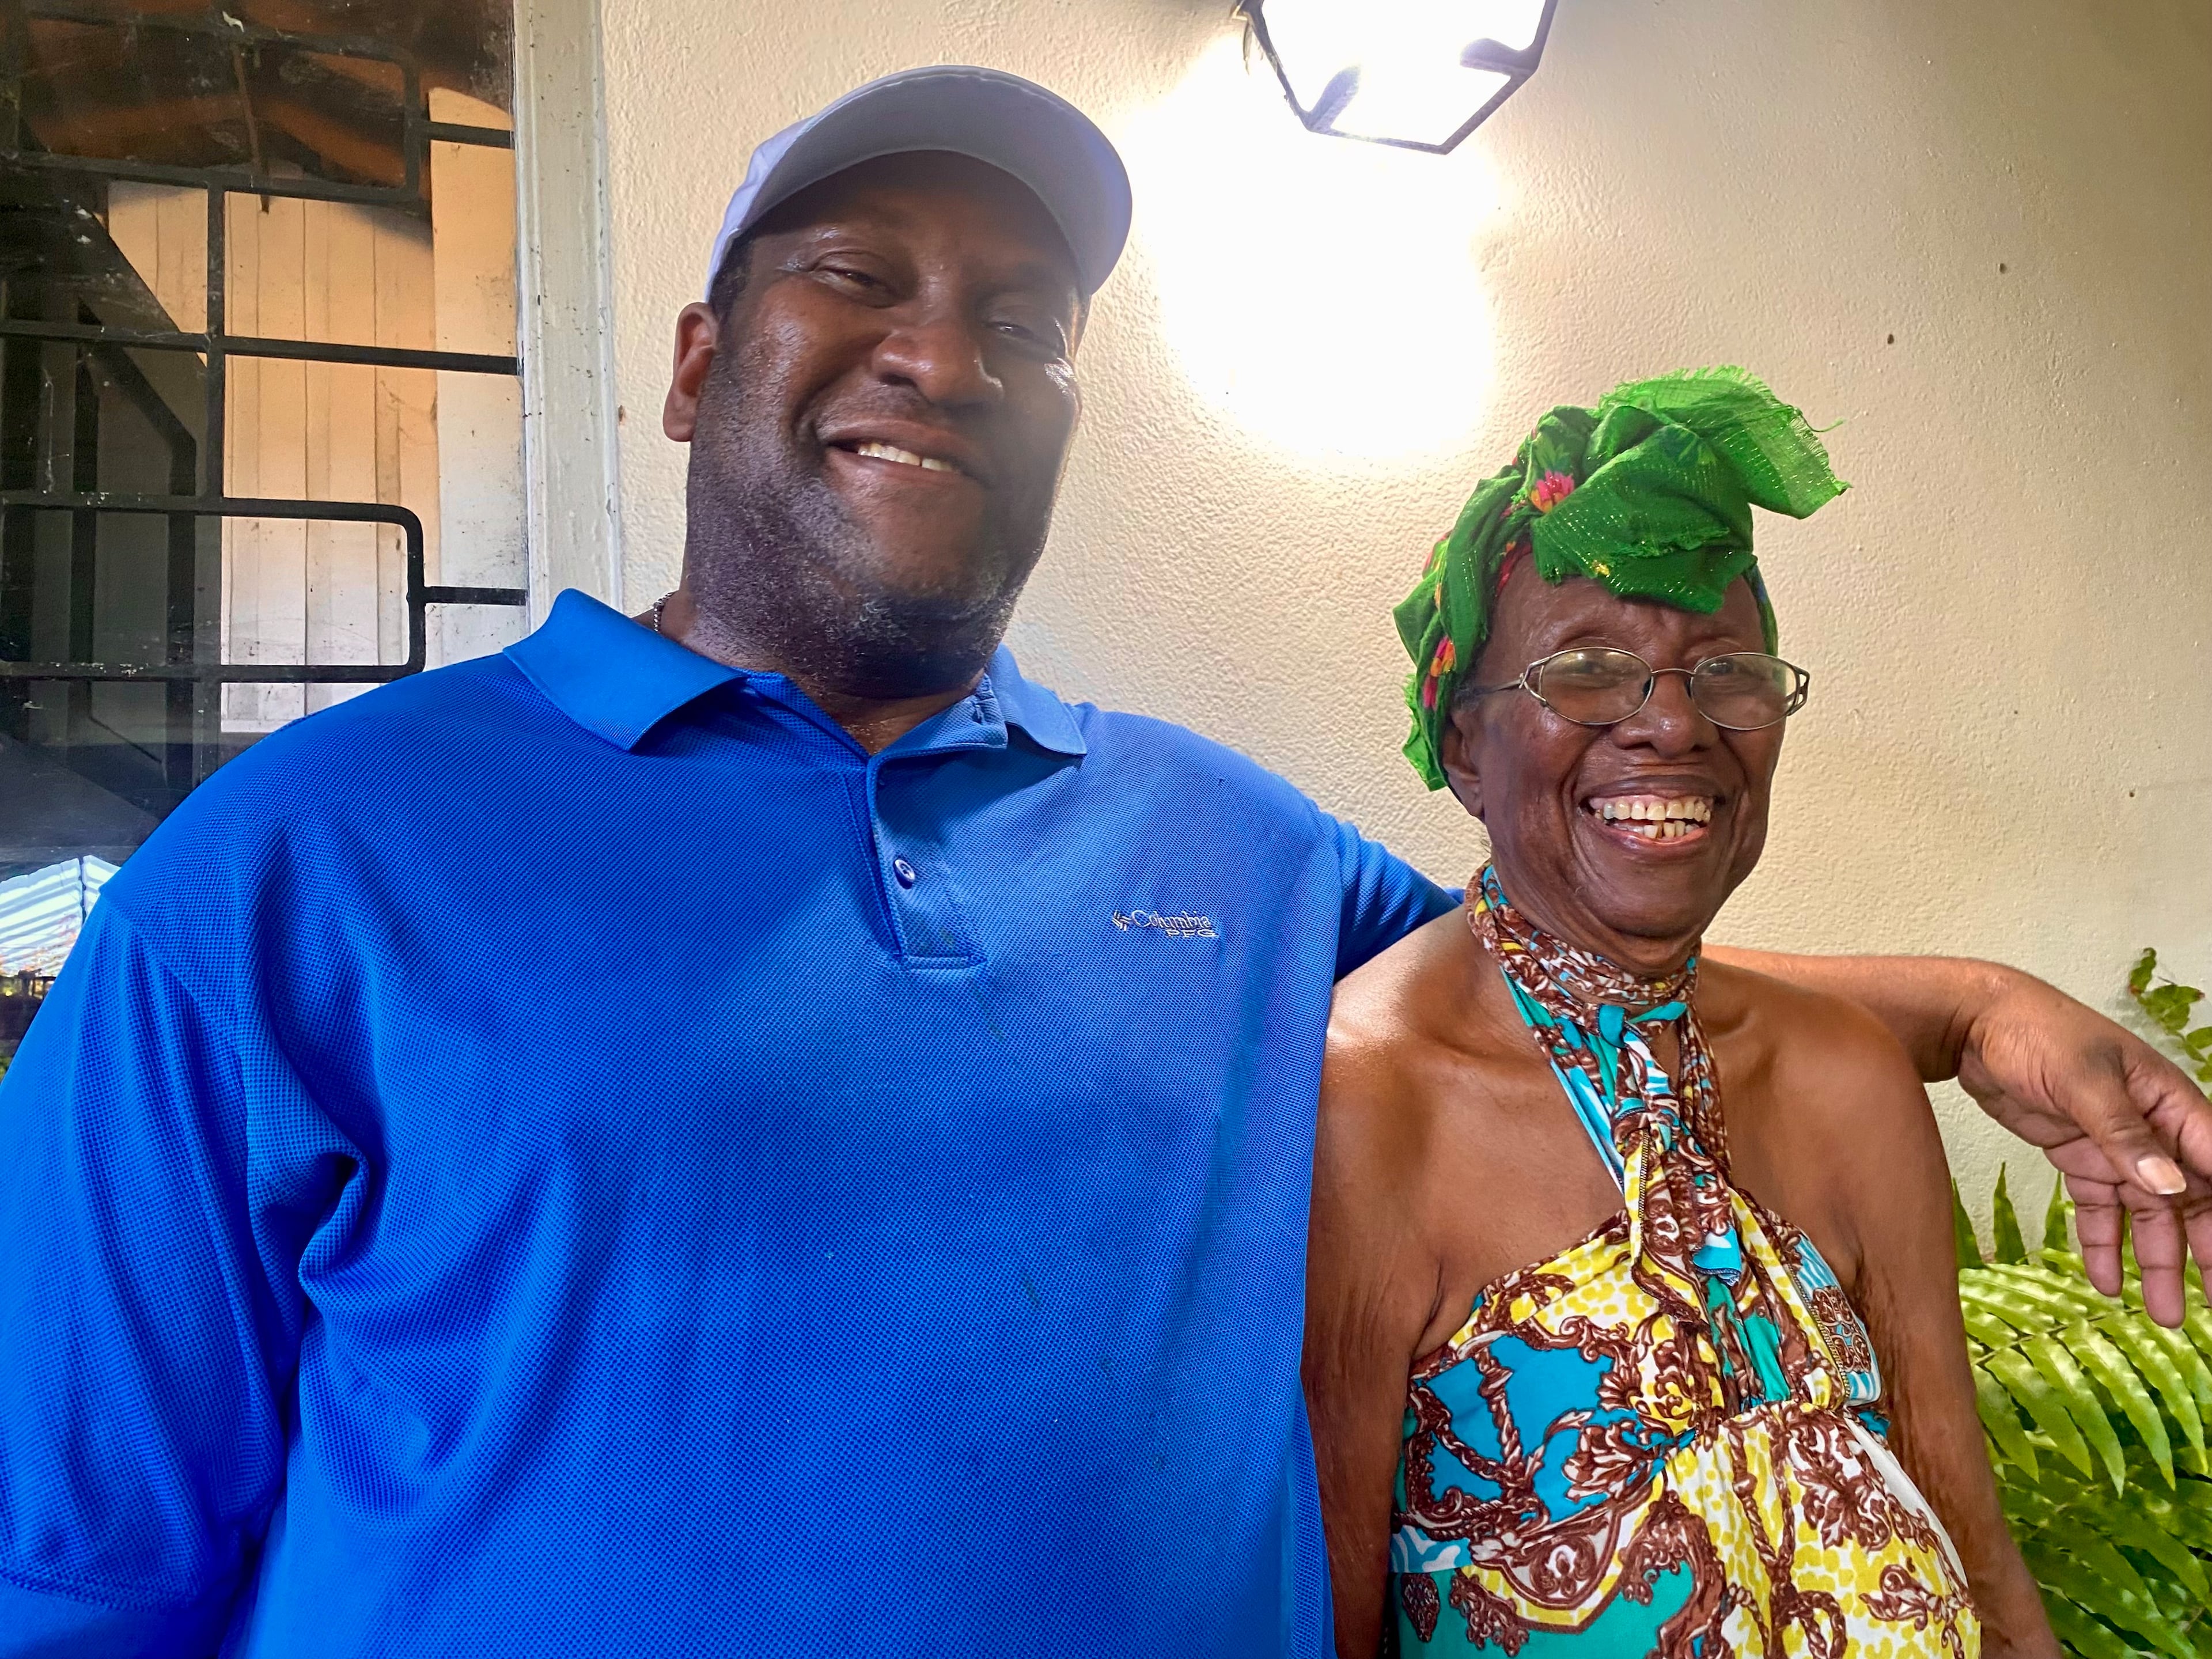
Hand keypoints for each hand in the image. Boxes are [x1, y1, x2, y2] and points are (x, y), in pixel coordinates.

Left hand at [1954, 968, 2211, 1326]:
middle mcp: (2153, 1128)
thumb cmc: (2035, 1032)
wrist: (1973, 1022)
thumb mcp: (2081, 1080)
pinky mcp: (2080, 1155)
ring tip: (2163, 1314)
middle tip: (2211, 1304)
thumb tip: (2171, 1187)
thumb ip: (2124, 1135)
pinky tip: (2105, 1281)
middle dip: (2204, 1251)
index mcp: (2170, 1103)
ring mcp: (2116, 1145)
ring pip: (2148, 1212)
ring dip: (2157, 1260)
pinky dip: (2104, 1244)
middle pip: (2192, 1199)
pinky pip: (2101, 1208)